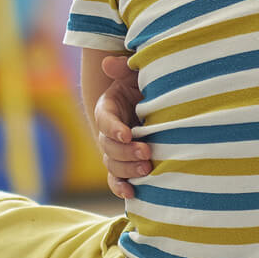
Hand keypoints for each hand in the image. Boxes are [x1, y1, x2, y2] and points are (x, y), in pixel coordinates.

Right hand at [94, 55, 148, 198]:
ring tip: (147, 169)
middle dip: (125, 151)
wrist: (154, 105)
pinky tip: (132, 193)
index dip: (114, 128)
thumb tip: (108, 63)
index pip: (104, 120)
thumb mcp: (135, 74)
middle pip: (107, 146)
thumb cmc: (144, 86)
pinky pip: (115, 180)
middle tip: (146, 151)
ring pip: (112, 165)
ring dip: (127, 169)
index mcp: (107, 108)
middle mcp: (107, 132)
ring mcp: (115, 151)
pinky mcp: (123, 165)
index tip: (128, 133)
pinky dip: (121, 188)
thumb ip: (123, 69)